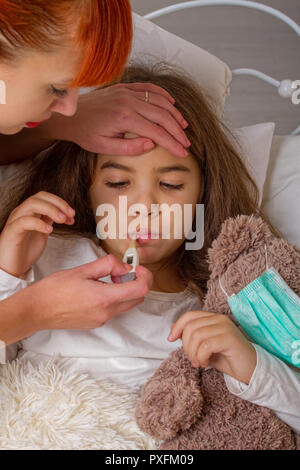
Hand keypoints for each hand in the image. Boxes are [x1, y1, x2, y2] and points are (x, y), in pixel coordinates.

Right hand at [0, 191, 74, 277]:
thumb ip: (49, 221)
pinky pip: (24, 221)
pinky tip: (49, 230)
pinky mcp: (12, 232)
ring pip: (32, 205)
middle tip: (71, 215)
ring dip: (51, 210)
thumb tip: (63, 214)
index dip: (60, 203)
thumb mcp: (42, 232)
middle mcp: (21, 213)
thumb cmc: (25, 251)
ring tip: (62, 220)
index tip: (72, 214)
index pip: (44, 197)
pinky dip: (39, 223)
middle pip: (39, 197)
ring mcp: (15, 220)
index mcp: (29, 212)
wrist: (11, 268)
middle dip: (58, 204)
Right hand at [26, 256, 152, 331]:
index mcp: (105, 298)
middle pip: (138, 298)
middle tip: (120, 271)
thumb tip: (124, 265)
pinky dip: (113, 298)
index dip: (145, 276)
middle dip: (136, 282)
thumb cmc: (55, 289)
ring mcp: (101, 320)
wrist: (36, 310)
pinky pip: (113, 310)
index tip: (137, 267)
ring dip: (124, 290)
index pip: (141, 289)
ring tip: (106, 279)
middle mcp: (106, 313)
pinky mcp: (96, 323)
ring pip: (126, 304)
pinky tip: (96, 289)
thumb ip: (107, 265)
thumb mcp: (82, 270)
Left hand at [43, 83, 189, 157]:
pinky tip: (172, 105)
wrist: (71, 115)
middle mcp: (128, 101)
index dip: (172, 143)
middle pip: (162, 115)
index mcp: (124, 118)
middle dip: (177, 131)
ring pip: (159, 100)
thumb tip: (151, 144)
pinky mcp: (125, 87)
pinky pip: (149, 88)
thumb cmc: (86, 133)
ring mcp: (127, 92)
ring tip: (183, 127)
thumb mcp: (104, 148)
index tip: (182, 152)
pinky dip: (163, 95)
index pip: (156, 131)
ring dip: (174, 114)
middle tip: (186, 143)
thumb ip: (129, 148)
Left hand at [168, 310, 256, 384]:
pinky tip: (206, 363)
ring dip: (193, 353)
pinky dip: (201, 357)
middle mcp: (219, 319)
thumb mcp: (204, 347)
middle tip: (192, 359)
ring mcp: (225, 327)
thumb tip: (172, 329)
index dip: (177, 326)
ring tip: (199, 362)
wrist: (250, 369)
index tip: (170, 339)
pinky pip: (205, 345)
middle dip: (186, 346)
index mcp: (213, 318)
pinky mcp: (229, 338)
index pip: (189, 315)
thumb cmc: (227, 358)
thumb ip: (191, 337)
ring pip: (196, 336)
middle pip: (190, 327)